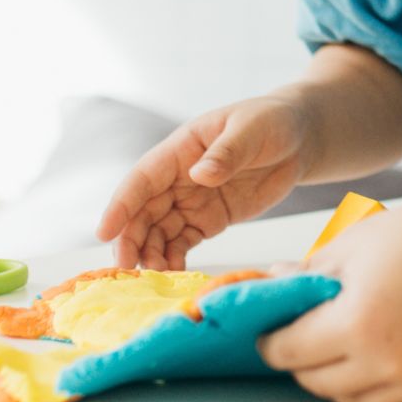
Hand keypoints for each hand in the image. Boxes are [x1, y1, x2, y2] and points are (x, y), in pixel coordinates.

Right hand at [95, 96, 311, 269]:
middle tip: (126, 269)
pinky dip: (173, 259)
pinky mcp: (208, 220)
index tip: (104, 232)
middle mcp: (178, 177)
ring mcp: (191, 200)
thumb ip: (227, 152)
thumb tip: (200, 175)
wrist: (297, 139)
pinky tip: (172, 276)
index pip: (142, 179)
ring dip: (150, 254)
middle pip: (143, 211)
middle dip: (131, 239)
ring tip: (152, 279)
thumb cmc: (270, 122)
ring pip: (159, 231)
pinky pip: (183, 242)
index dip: (121, 205)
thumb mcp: (250, 130)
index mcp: (181, 149)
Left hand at [257, 196, 401, 401]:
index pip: (288, 352)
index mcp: (357, 323)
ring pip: (350, 399)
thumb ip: (306, 275)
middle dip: (300, 360)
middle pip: (315, 382)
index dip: (271, 341)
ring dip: (334, 378)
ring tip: (337, 345)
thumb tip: (269, 287)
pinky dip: (372, 384)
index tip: (269, 331)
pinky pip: (389, 400)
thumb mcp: (353, 245)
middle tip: (300, 336)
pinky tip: (373, 354)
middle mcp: (386, 361)